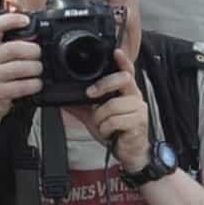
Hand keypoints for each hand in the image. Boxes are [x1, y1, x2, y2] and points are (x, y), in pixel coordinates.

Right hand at [0, 9, 42, 121]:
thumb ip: (6, 28)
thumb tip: (12, 3)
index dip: (11, 20)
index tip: (25, 20)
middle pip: (13, 48)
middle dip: (32, 50)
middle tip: (37, 54)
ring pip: (20, 68)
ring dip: (35, 68)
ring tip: (37, 69)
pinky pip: (22, 86)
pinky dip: (34, 84)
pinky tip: (35, 83)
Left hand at [85, 60, 155, 174]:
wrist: (129, 152)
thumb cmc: (116, 132)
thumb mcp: (95, 116)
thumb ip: (82, 106)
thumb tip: (64, 99)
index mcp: (126, 91)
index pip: (127, 71)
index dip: (123, 60)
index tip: (115, 51)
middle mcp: (135, 97)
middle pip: (122, 80)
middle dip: (103, 85)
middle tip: (90, 94)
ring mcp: (139, 110)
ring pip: (112, 105)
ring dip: (101, 119)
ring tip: (103, 125)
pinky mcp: (138, 123)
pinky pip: (115, 121)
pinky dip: (106, 129)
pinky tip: (109, 133)